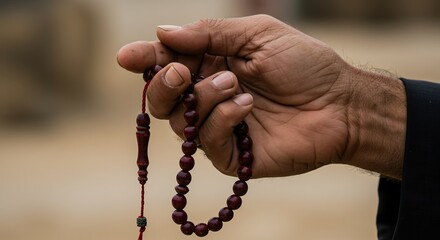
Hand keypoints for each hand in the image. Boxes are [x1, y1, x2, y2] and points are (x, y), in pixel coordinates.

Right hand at [117, 14, 405, 178]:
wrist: (340, 102)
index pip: (167, 64)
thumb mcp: (256, 35)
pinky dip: (222, 119)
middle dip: (163, 85)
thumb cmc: (303, 63)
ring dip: (203, 98)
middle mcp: (208, 97)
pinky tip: (247, 105)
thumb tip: (161, 32)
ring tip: (236, 84)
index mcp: (211, 65)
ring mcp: (219, 127)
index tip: (126, 56)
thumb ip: (209, 33)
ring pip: (181, 122)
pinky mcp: (232, 155)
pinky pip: (207, 142)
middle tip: (179, 72)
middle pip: (163, 99)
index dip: (145, 59)